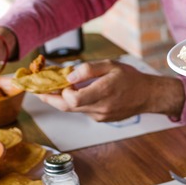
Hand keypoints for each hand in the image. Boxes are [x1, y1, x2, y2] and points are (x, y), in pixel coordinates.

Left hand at [35, 59, 185, 121]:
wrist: (148, 95)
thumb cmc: (131, 78)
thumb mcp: (111, 65)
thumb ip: (89, 69)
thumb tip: (69, 76)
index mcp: (103, 91)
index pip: (72, 99)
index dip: (61, 91)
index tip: (58, 81)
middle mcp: (100, 107)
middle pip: (67, 107)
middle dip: (50, 98)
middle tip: (38, 90)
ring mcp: (100, 116)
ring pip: (74, 110)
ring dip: (63, 99)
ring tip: (55, 87)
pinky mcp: (101, 119)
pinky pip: (83, 111)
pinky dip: (76, 102)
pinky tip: (78, 92)